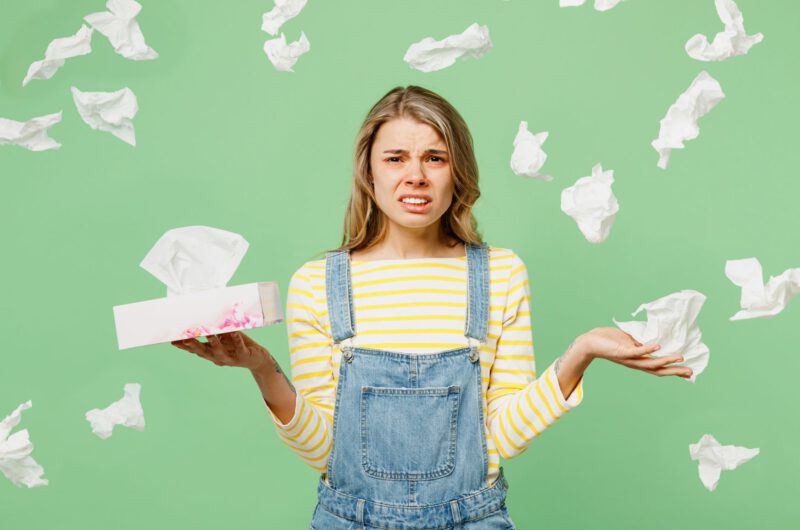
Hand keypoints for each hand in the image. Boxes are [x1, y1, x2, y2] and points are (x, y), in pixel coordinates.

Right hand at [171, 331, 269, 370]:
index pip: (195, 350)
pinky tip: (233, 331)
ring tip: (207, 333)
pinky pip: (239, 347)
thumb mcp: (224, 338)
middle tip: (184, 338)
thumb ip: (215, 331)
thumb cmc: (238, 346)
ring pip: (219, 351)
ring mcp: (231, 358)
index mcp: (212, 354)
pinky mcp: (244, 356)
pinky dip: (236, 339)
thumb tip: (204, 315)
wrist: (258, 359)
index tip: (172, 340)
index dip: (184, 346)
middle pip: (204, 352)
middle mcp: (219, 358)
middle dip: (194, 345)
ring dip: (213, 342)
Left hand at [576, 327, 692, 378]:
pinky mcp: (622, 352)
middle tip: (690, 372)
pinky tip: (658, 346)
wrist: (590, 342)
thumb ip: (640, 343)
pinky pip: (636, 352)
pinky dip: (647, 349)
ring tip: (680, 357)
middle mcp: (635, 363)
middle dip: (674, 371)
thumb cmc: (609, 340)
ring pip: (650, 363)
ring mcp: (629, 358)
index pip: (658, 368)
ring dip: (665, 361)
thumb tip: (653, 340)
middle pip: (658, 370)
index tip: (688, 372)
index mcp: (638, 361)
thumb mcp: (628, 342)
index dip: (673, 370)